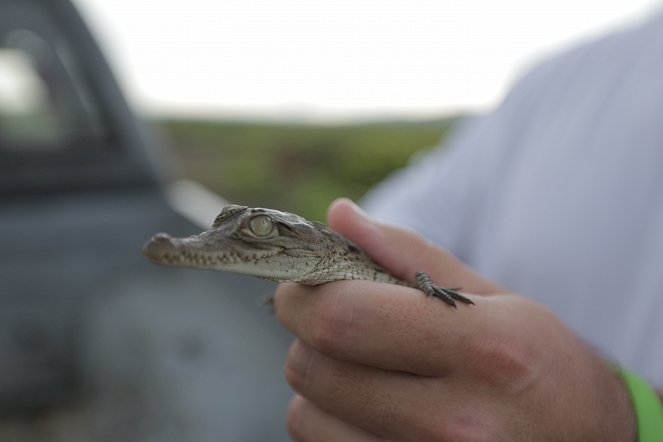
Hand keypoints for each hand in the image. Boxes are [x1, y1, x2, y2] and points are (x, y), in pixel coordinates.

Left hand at [274, 199, 635, 440]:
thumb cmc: (543, 365)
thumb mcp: (496, 298)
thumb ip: (410, 255)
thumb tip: (340, 216)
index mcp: (482, 350)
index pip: (343, 317)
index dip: (303, 292)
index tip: (304, 282)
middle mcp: (454, 422)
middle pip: (313, 367)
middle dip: (306, 331)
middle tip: (337, 319)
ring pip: (306, 415)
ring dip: (318, 382)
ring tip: (364, 370)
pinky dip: (331, 421)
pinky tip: (372, 407)